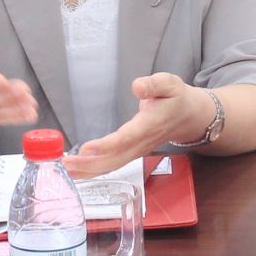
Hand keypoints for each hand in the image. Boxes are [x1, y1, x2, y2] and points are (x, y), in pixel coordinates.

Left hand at [64, 73, 211, 178]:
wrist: (189, 117)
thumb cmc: (176, 98)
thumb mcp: (169, 84)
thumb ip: (154, 84)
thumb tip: (137, 86)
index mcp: (150, 125)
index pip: (127, 138)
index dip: (107, 145)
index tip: (87, 148)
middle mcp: (142, 142)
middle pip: (116, 158)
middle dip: (90, 163)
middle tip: (67, 163)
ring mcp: (138, 150)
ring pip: (113, 165)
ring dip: (90, 170)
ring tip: (67, 169)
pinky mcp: (133, 153)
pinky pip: (114, 165)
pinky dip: (95, 170)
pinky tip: (79, 172)